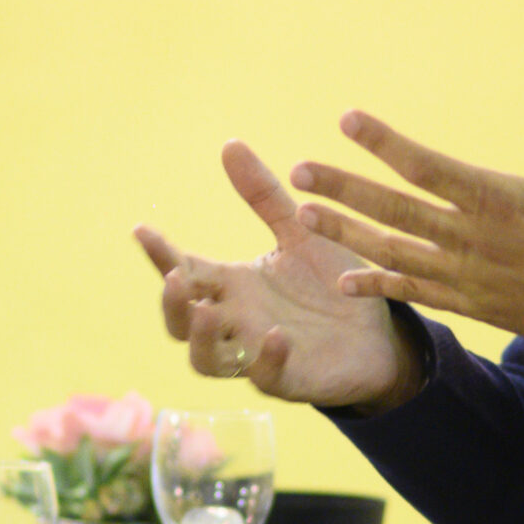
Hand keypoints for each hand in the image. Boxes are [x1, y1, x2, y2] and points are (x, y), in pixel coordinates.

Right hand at [134, 140, 420, 410]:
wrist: (381, 332)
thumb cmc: (332, 283)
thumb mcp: (298, 232)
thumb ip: (263, 196)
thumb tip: (229, 143)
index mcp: (231, 286)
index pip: (184, 271)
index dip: (159, 254)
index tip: (141, 229)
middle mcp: (236, 322)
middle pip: (181, 323)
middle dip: (171, 304)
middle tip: (174, 279)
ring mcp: (257, 354)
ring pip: (207, 360)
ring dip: (202, 339)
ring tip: (207, 313)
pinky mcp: (290, 379)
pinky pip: (266, 377)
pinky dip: (265, 359)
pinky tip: (276, 335)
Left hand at [289, 52, 523, 347]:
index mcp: (500, 198)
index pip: (428, 165)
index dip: (384, 142)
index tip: (347, 120)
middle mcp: (475, 240)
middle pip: (395, 210)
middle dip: (343, 189)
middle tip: (299, 171)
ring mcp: (469, 278)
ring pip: (394, 254)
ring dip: (346, 235)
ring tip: (303, 216)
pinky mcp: (473, 306)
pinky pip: (416, 294)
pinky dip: (378, 287)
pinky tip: (343, 280)